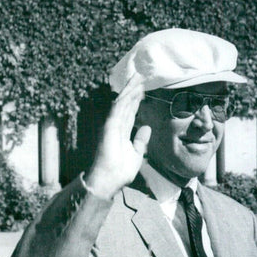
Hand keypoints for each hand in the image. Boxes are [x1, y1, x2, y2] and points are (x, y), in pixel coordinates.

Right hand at [85, 74, 150, 198]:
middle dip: (134, 89)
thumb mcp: (137, 154)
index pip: (131, 111)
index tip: (144, 89)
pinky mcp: (110, 126)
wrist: (109, 180)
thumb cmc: (120, 170)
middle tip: (142, 76)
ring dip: (130, 89)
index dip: (137, 100)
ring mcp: (112, 124)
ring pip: (122, 102)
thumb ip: (141, 141)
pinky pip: (118, 109)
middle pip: (126, 103)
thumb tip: (146, 127)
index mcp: (123, 132)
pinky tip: (132, 89)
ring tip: (138, 77)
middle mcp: (117, 125)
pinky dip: (125, 98)